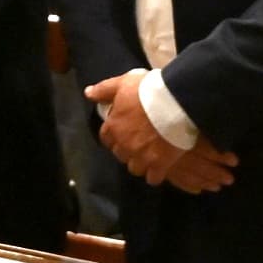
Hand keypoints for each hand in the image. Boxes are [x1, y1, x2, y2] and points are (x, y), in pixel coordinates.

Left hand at [84, 70, 236, 191]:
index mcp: (114, 127)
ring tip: (149, 155)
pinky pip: (153, 178)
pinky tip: (160, 166)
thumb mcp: (123, 83)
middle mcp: (124, 145)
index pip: (106, 138)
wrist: (175, 102)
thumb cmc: (147, 91)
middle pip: (120, 154)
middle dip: (127, 150)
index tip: (122, 132)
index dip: (113, 136)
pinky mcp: (159, 165)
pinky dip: (155, 174)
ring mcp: (141, 157)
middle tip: (138, 142)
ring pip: (134, 168)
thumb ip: (104, 90)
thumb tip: (87, 93)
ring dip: (140, 163)